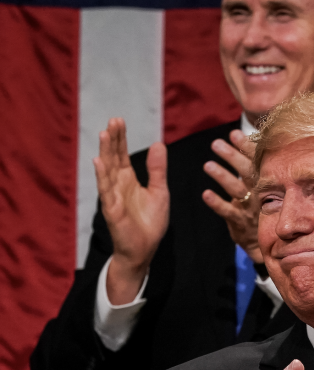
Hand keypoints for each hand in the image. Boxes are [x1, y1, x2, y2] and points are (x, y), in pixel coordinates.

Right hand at [92, 118, 168, 304]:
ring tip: (103, 134)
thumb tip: (158, 144)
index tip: (119, 120)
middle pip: (113, 157)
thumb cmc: (150, 221)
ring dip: (105, 152)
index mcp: (129, 179)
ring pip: (107, 170)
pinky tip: (99, 162)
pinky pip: (106, 191)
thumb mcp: (159, 191)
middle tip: (113, 120)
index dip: (120, 138)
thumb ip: (157, 169)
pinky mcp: (112, 210)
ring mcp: (113, 196)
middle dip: (112, 139)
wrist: (144, 249)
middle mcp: (118, 185)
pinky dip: (102, 176)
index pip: (122, 154)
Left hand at [202, 130, 261, 262]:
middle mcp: (261, 193)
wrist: (267, 241)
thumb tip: (253, 138)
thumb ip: (258, 165)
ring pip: (237, 190)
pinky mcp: (240, 222)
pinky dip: (217, 203)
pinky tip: (206, 194)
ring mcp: (251, 208)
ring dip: (223, 177)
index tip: (235, 134)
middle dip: (232, 157)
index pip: (258, 161)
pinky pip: (228, 212)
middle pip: (247, 172)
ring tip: (208, 166)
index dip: (247, 147)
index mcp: (267, 182)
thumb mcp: (266, 186)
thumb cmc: (263, 206)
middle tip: (216, 144)